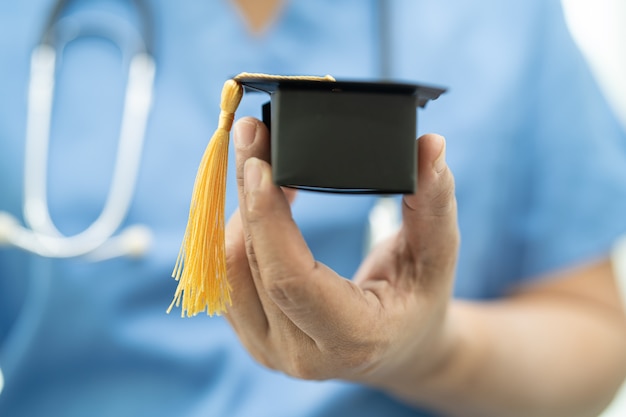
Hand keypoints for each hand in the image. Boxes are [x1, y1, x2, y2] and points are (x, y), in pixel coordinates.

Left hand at [224, 117, 458, 386]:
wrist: (399, 347)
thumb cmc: (420, 299)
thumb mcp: (438, 255)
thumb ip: (434, 203)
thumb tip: (431, 145)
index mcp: (352, 338)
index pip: (291, 279)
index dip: (269, 219)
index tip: (259, 162)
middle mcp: (301, 355)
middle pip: (254, 265)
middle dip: (248, 193)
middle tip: (250, 133)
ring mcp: (270, 351)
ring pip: (228, 270)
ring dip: (239, 209)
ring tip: (259, 166)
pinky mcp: (252, 337)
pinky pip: (223, 278)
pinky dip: (236, 232)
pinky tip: (256, 202)